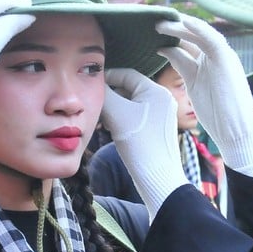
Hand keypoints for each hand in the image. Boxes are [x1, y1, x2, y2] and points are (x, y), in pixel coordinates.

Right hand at [103, 69, 187, 220]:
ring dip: (114, 109)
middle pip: (129, 89)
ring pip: (131, 104)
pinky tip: (110, 128)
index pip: (127, 74)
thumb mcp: (117, 115)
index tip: (90, 85)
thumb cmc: (140, 144)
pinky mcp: (157, 129)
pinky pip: (135, 117)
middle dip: (110, 96)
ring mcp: (161, 115)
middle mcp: (162, 99)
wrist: (158, 177)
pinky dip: (121, 119)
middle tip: (94, 104)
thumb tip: (95, 86)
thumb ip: (104, 95)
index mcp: (156, 91)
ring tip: (101, 118)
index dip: (107, 77)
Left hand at [157, 15, 252, 180]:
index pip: (187, 42)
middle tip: (153, 23)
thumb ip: (182, 65)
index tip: (153, 32)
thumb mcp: (193, 84)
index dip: (171, 35)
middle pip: (192, 36)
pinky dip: (199, 28)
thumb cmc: (218, 115)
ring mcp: (222, 57)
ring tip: (160, 25)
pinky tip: (183, 21)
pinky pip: (212, 39)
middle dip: (173, 28)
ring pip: (200, 34)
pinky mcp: (227, 60)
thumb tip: (165, 50)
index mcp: (207, 62)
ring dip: (180, 27)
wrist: (237, 132)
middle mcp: (215, 56)